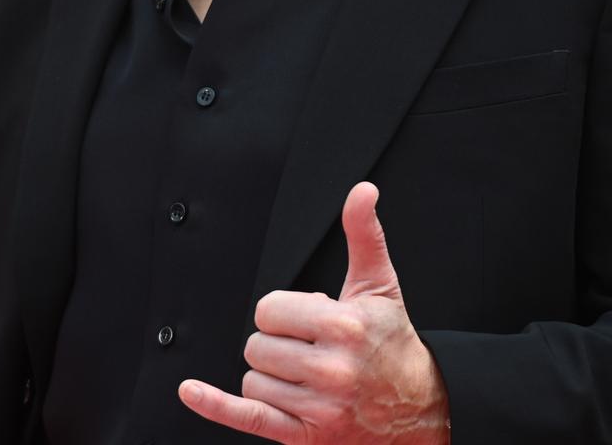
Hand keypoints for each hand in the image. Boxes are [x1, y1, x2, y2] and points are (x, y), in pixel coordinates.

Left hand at [179, 182, 450, 442]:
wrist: (419, 408)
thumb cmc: (393, 344)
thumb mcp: (380, 286)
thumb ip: (364, 235)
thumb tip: (363, 191)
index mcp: (344, 325)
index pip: (268, 311)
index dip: (284, 314)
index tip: (310, 322)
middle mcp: (331, 368)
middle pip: (257, 346)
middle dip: (278, 345)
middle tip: (313, 351)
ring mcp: (318, 407)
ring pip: (253, 380)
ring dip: (272, 377)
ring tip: (309, 378)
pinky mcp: (306, 435)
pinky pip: (248, 417)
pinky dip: (214, 406)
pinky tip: (192, 391)